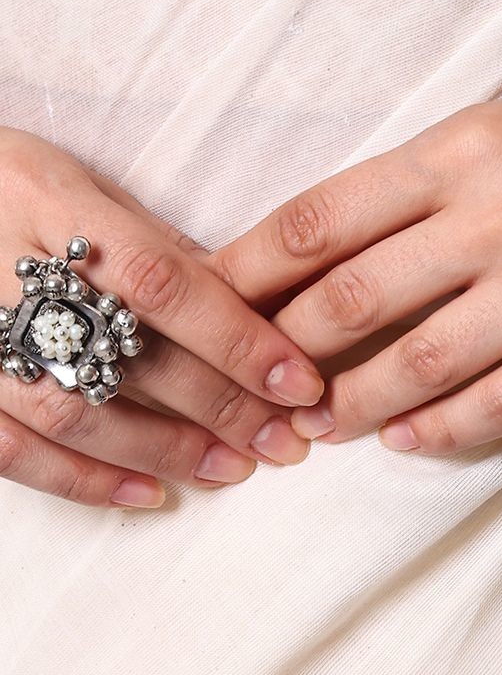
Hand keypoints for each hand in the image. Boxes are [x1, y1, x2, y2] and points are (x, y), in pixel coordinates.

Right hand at [0, 130, 325, 507]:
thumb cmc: (0, 183)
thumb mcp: (73, 181)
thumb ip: (152, 244)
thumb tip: (247, 300)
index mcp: (47, 203)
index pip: (161, 281)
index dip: (237, 338)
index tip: (299, 382)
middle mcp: (4, 270)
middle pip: (128, 352)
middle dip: (220, 405)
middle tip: (283, 442)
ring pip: (75, 410)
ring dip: (165, 449)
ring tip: (232, 468)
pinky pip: (14, 449)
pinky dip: (84, 480)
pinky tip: (147, 494)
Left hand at [209, 80, 501, 454]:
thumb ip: (420, 188)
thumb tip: (322, 256)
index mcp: (465, 149)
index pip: (325, 217)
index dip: (253, 269)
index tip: (211, 303)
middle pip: (354, 298)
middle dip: (289, 351)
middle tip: (256, 386)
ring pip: (419, 363)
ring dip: (354, 405)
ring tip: (319, 426)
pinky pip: (501, 403)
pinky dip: (441, 429)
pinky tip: (407, 439)